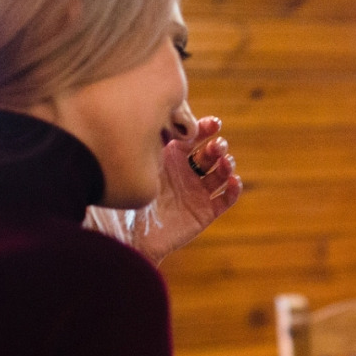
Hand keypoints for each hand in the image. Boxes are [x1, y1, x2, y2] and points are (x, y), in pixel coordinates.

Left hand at [132, 116, 242, 260]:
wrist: (125, 238)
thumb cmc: (122, 200)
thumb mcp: (132, 168)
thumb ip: (146, 143)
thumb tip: (158, 117)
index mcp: (168, 157)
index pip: (192, 137)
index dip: (204, 129)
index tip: (213, 124)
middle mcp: (185, 173)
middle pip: (209, 154)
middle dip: (217, 146)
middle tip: (216, 146)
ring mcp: (196, 193)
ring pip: (220, 173)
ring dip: (226, 165)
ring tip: (225, 163)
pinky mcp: (204, 213)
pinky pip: (224, 200)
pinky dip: (233, 190)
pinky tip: (233, 182)